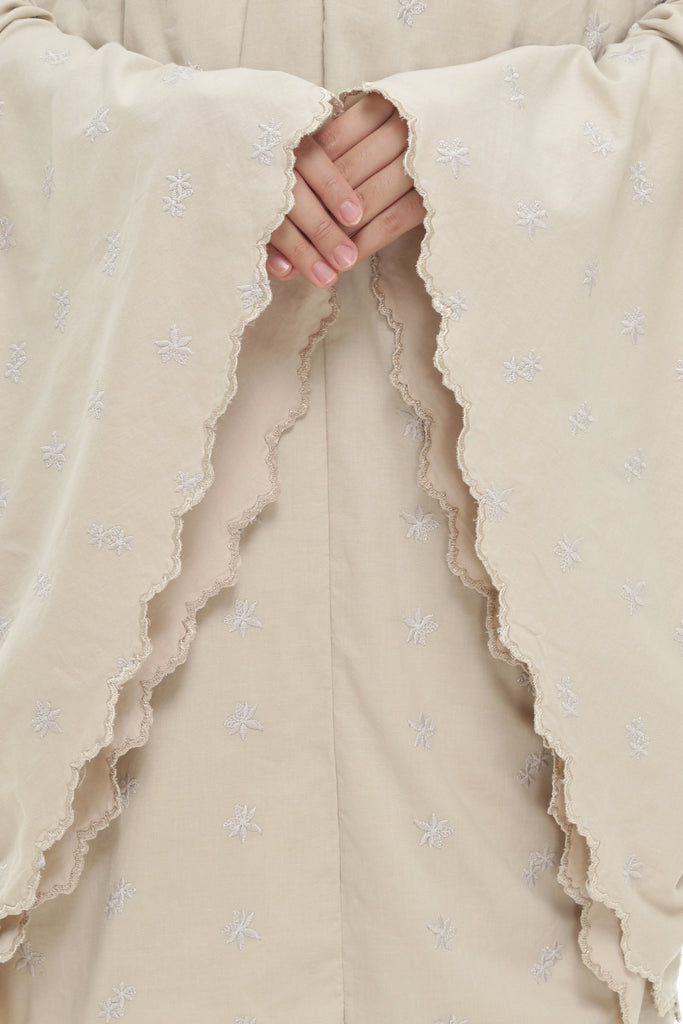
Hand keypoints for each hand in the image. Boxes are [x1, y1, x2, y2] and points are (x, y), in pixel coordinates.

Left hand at [266, 94, 425, 287]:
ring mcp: (422, 160)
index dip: (304, 176)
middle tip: (289, 239)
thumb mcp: (390, 113)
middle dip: (313, 210)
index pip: (330, 143)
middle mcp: (401, 127)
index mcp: (382, 104)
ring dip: (337, 232)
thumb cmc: (429, 123)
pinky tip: (349, 259)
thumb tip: (303, 165)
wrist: (496, 121)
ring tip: (314, 255)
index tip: (281, 202)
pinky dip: (368, 242)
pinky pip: (394, 221)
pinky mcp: (438, 192)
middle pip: (345, 173)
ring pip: (366, 198)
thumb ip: (353, 132)